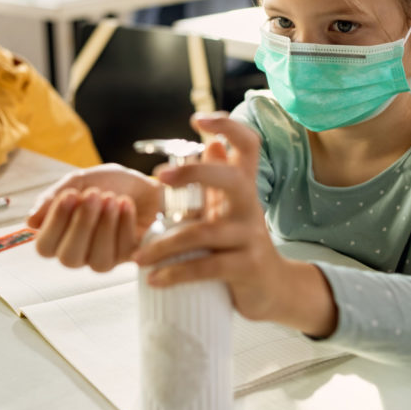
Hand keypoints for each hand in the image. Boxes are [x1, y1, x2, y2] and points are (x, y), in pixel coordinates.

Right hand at [28, 164, 162, 271]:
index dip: (55, 223)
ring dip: (105, 226)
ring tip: (112, 198)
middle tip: (94, 194)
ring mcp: (105, 258)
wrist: (145, 182)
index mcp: (60, 236)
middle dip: (82, 225)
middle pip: (69, 259)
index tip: (70, 195)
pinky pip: (123, 251)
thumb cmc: (109, 183)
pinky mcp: (130, 257)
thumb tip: (30, 221)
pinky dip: (124, 223)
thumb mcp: (79, 181)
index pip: (45, 247)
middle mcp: (80, 252)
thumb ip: (53, 198)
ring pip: (98, 261)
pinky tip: (126, 203)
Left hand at [132, 113, 336, 335]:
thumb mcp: (230, 210)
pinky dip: (175, 274)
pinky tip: (154, 278)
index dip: (228, 127)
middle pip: (230, 178)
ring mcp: (250, 237)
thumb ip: (218, 181)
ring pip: (203, 233)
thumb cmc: (241, 244)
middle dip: (194, 173)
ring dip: (163, 245)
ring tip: (137, 257)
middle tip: (159, 177)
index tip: (197, 120)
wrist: (272, 289)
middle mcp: (250, 206)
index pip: (248, 146)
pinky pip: (206, 267)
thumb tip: (210, 143)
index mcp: (244, 188)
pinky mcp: (247, 267)